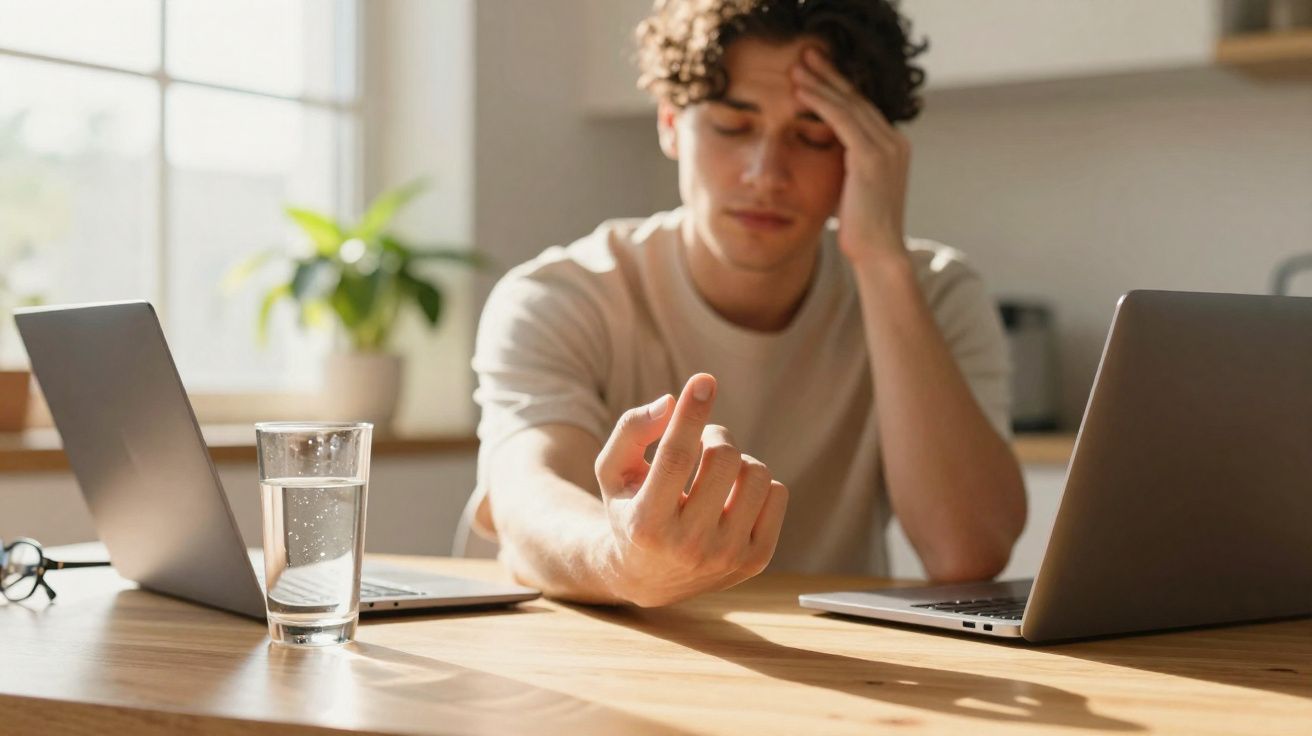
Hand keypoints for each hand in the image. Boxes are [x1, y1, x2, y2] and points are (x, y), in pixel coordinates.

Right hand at [593, 373, 788, 606]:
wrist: (648, 575)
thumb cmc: (629, 509)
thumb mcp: (612, 471)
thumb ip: (631, 431)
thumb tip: (669, 403)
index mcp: (646, 524)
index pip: (675, 458)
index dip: (691, 415)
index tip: (704, 381)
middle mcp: (688, 546)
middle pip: (723, 458)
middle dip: (715, 435)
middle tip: (702, 442)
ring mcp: (726, 557)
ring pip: (756, 473)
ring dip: (737, 458)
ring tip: (715, 472)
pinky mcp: (756, 561)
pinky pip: (778, 493)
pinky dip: (756, 483)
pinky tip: (733, 496)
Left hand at [791, 47, 910, 265]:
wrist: (878, 253)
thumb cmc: (861, 229)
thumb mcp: (854, 188)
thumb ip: (847, 166)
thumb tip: (827, 157)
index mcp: (893, 148)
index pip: (861, 109)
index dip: (837, 88)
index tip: (813, 72)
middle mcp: (894, 142)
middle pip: (857, 98)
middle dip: (829, 75)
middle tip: (805, 55)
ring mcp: (886, 147)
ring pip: (848, 104)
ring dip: (820, 83)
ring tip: (797, 66)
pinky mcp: (871, 157)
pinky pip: (842, 120)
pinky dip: (820, 103)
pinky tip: (800, 92)